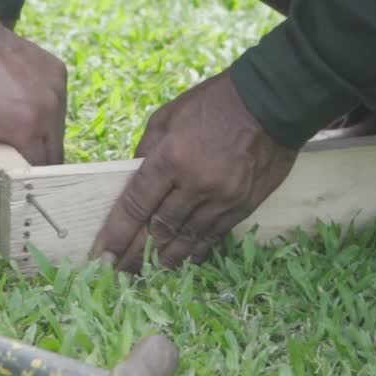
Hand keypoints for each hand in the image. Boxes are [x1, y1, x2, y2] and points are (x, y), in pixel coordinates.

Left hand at [0, 16, 65, 221]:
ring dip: (40, 137)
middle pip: (53, 154)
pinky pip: (56, 106)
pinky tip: (19, 106)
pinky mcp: (58, 73)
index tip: (17, 191)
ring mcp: (57, 90)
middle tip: (14, 164)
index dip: (29, 185)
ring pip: (57, 130)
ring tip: (15, 134)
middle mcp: (51, 111)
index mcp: (28, 130)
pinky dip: (42, 112)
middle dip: (35, 163)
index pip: (39, 173)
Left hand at [92, 70, 297, 271]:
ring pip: (186, 237)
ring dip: (164, 259)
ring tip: (146, 274)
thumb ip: (146, 150)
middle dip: (135, 255)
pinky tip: (181, 261)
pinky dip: (195, 250)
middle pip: (159, 229)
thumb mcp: (167, 116)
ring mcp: (222, 197)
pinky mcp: (244, 205)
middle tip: (119, 274)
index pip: (136, 205)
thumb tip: (131, 180)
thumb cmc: (214, 103)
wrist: (272, 101)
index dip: (117, 234)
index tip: (103, 255)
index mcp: (171, 158)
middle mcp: (195, 183)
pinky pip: (213, 235)